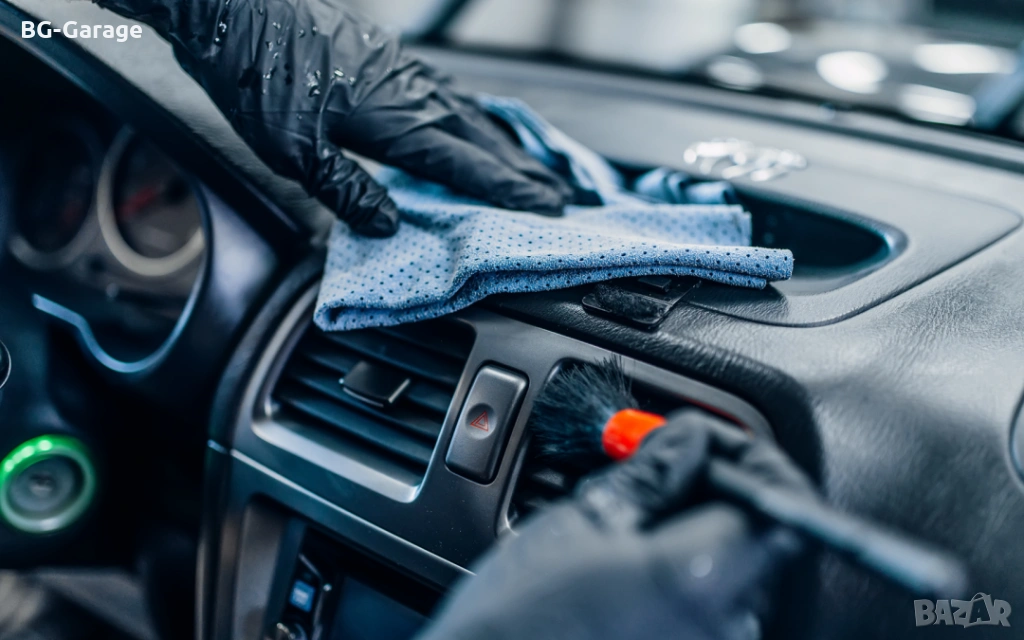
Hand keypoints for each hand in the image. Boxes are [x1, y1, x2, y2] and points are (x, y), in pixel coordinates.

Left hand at [93, 0, 571, 235]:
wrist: (235, 10)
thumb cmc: (258, 77)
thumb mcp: (293, 151)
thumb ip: (346, 189)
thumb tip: (388, 223)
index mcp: (395, 119)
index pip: (466, 164)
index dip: (508, 190)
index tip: (546, 209)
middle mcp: (411, 92)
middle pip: (481, 139)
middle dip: (522, 172)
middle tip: (560, 198)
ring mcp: (403, 71)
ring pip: (469, 113)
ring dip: (505, 145)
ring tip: (532, 168)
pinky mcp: (389, 59)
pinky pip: (448, 94)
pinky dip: (474, 116)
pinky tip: (475, 122)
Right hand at [418, 411, 816, 639]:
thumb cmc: (516, 621)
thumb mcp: (580, 524)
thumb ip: (652, 475)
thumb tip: (691, 439)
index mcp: (701, 578)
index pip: (778, 498)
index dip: (749, 455)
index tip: (710, 439)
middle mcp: (724, 626)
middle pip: (757, 533)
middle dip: (716, 485)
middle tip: (661, 465)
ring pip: (734, 568)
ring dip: (698, 526)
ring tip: (633, 516)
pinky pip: (712, 607)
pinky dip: (686, 568)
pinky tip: (633, 561)